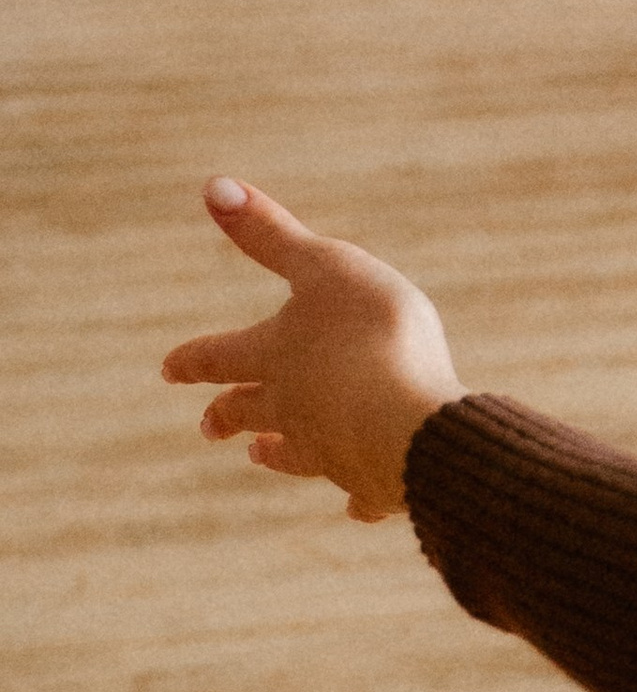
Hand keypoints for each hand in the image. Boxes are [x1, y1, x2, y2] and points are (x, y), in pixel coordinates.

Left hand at [162, 179, 464, 519]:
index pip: (222, 357)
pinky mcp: (378, 480)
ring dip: (278, 453)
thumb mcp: (324, 267)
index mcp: (277, 358)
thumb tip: (211, 185)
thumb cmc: (373, 335)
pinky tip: (357, 506)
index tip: (168, 368)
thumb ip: (271, 235)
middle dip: (229, 414)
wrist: (413, 422)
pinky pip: (363, 492)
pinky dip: (358, 496)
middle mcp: (295, 410)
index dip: (195, 359)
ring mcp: (334, 451)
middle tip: (206, 425)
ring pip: (298, 453)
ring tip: (262, 455)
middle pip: (252, 413)